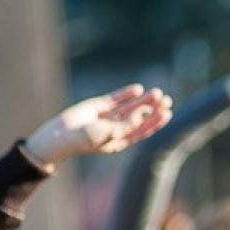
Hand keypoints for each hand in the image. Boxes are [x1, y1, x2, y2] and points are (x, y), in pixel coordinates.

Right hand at [23, 85, 172, 167]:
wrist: (62, 134)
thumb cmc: (86, 140)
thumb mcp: (111, 133)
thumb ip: (129, 123)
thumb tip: (145, 113)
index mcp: (122, 140)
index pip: (144, 130)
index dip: (156, 122)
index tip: (168, 113)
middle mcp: (117, 128)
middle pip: (140, 117)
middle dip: (154, 108)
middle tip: (167, 99)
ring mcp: (108, 117)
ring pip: (130, 107)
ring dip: (143, 100)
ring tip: (156, 92)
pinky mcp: (98, 106)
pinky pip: (116, 99)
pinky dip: (126, 94)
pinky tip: (138, 89)